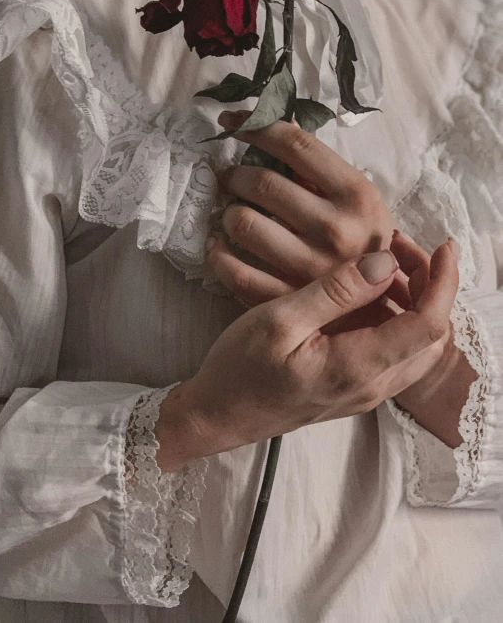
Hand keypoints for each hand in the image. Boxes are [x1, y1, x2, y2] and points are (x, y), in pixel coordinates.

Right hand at [156, 238, 458, 471]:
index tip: (442, 246)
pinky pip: (398, 355)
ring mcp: (365, 392)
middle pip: (434, 337)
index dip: (443, 281)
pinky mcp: (355, 390)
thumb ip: (335, 293)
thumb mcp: (279, 320)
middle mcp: (372, 386)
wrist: (219, 416)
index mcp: (357, 367)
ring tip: (390, 267)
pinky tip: (373, 298)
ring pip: (419, 348)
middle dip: (434, 287)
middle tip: (402, 249)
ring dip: (419, 304)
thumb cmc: (239, 370)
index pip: (428, 324)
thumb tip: (385, 264)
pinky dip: (401, 321)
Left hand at [210, 112, 408, 319]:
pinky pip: (233, 270)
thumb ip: (323, 171)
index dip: (255, 125)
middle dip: (235, 174)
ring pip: (243, 224)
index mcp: (358, 196)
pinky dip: (216, 252)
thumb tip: (275, 123)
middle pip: (262, 183)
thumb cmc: (367, 248)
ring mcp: (310, 268)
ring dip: (228, 212)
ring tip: (232, 212)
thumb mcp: (362, 204)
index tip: (231, 123)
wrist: (381, 312)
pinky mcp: (287, 301)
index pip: (297, 145)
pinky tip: (218, 244)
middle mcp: (336, 229)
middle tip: (230, 177)